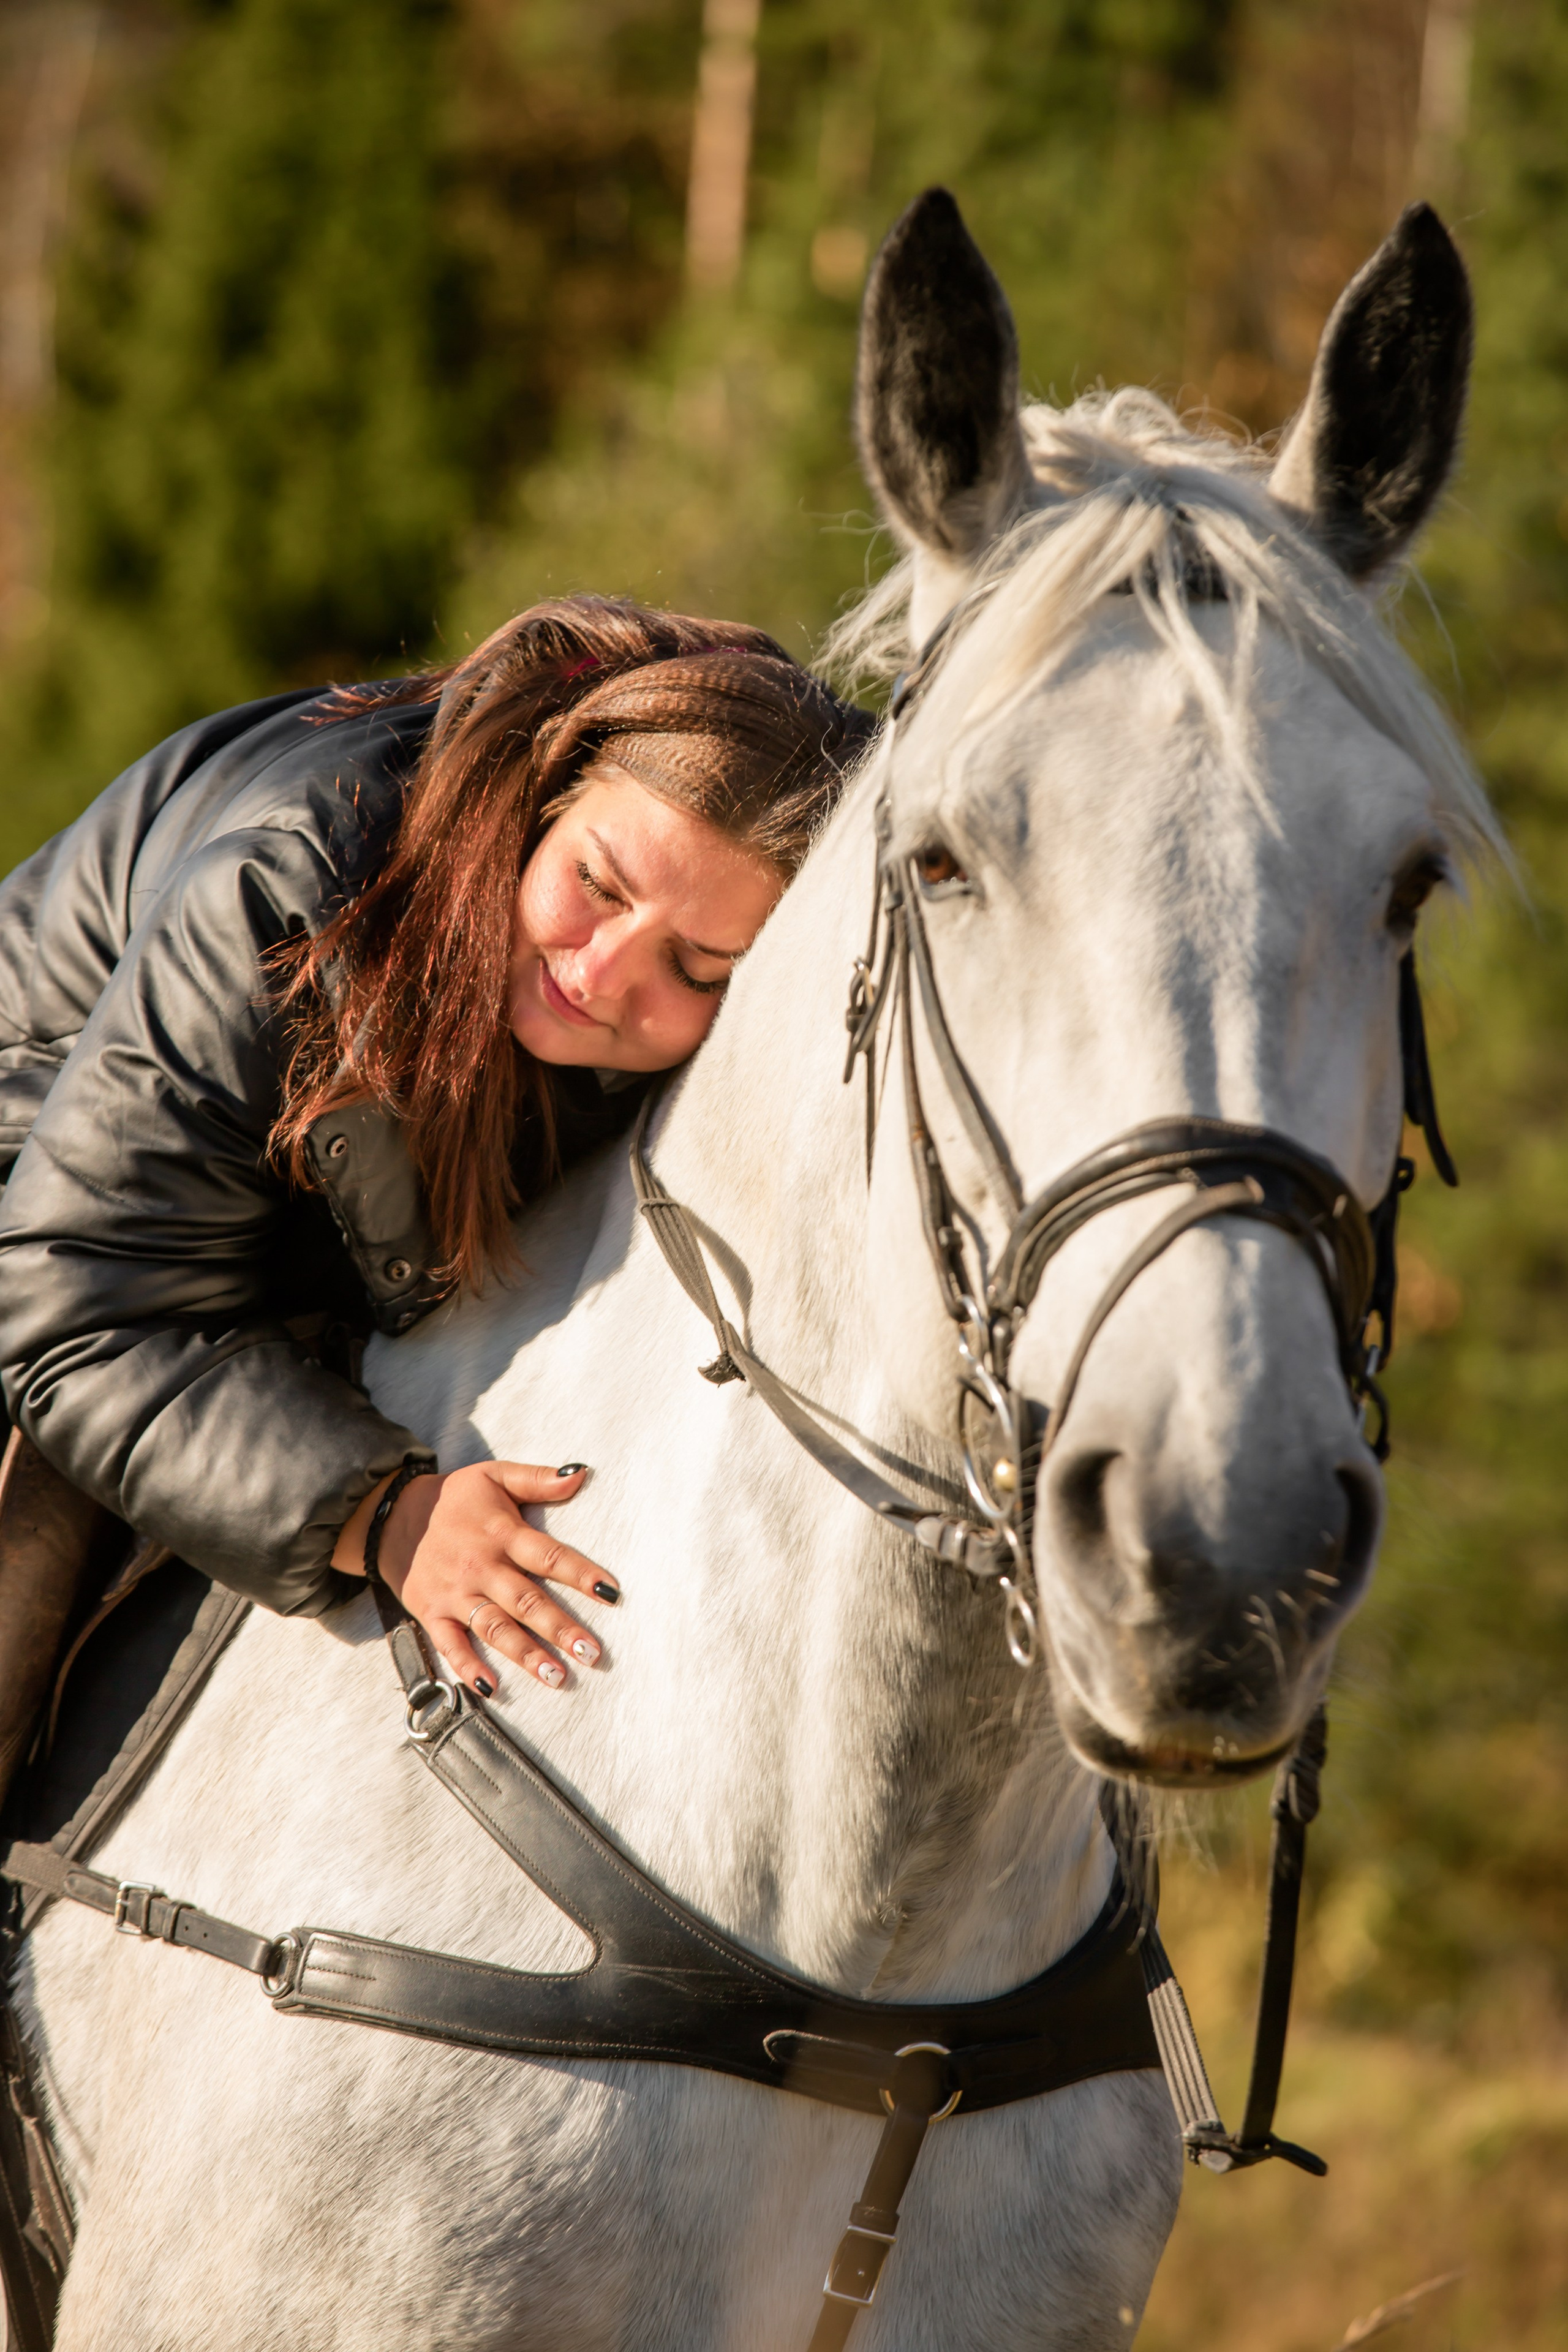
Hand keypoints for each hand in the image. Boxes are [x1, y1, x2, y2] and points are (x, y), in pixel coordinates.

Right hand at [335, 1461, 617, 1695]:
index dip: (581, 1574)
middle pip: (527, 1601)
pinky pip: (450, 1644)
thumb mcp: (494, 1475)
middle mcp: (481, 1567)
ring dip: (526, 1654)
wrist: (390, 1515)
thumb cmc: (453, 1498)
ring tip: (557, 1677)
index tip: (611, 1593)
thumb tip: (580, 1474)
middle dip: (561, 1628)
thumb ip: (537, 1479)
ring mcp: (456, 1593)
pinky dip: (468, 1667)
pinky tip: (490, 1690)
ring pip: (495, 1628)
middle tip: (592, 1653)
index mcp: (502, 1534)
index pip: (549, 1556)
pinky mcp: (432, 1612)